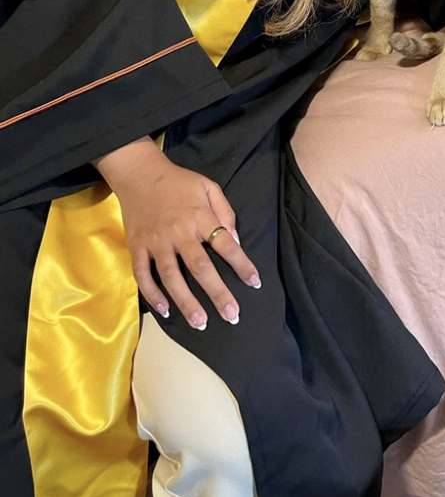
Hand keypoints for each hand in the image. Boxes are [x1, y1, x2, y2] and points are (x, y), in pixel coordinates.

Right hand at [94, 138, 260, 329]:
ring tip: (200, 322)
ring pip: (171, 277)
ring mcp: (156, 242)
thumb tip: (235, 241)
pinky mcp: (137, 247)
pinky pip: (143, 275)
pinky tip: (165, 310)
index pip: (226, 245)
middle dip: (217, 293)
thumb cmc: (179, 182)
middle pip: (200, 267)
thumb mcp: (209, 187)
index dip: (242, 265)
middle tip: (232, 314)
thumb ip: (225, 212)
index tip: (254, 282)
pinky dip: (152, 295)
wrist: (140, 174)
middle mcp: (179, 232)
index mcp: (199, 217)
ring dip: (186, 302)